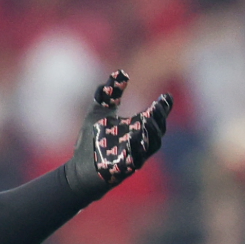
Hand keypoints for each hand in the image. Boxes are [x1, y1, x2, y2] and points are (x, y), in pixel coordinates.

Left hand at [65, 70, 172, 198]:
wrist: (79, 170)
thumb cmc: (92, 142)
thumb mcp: (99, 114)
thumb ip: (110, 95)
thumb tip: (120, 72)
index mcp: (137, 129)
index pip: (156, 117)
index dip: (163, 108)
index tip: (165, 97)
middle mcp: (139, 144)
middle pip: (158, 132)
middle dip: (159, 119)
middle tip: (157, 107)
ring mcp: (133, 158)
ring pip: (150, 147)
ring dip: (150, 134)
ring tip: (147, 120)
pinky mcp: (123, 170)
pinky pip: (134, 161)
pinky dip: (135, 150)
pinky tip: (132, 138)